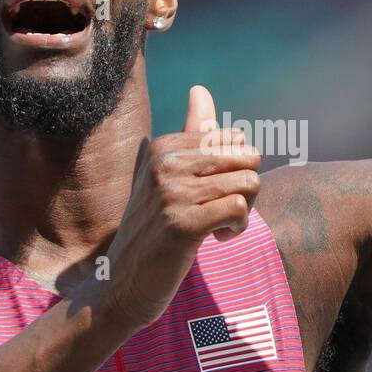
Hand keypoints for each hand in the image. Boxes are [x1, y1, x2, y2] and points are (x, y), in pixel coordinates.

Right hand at [90, 85, 260, 332]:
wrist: (121, 283)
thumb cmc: (153, 229)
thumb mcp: (165, 176)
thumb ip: (190, 134)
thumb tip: (200, 88)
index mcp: (164, 146)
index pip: (235, 139)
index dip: (235, 169)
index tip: (213, 193)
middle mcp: (166, 163)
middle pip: (247, 157)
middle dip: (247, 187)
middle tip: (223, 211)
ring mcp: (173, 192)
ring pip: (249, 182)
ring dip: (244, 211)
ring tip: (218, 226)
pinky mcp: (184, 223)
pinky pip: (241, 209)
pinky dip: (237, 228)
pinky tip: (217, 239)